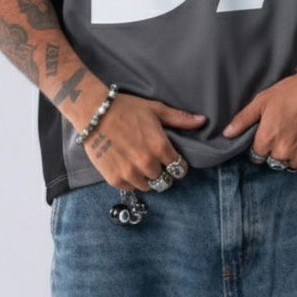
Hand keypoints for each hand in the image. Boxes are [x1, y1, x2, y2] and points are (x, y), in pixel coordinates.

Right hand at [81, 93, 206, 191]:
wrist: (94, 113)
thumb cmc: (126, 108)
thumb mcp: (155, 109)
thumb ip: (180, 118)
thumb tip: (202, 121)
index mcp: (160, 147)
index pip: (179, 169)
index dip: (176, 163)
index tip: (171, 159)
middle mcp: (147, 164)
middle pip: (164, 180)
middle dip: (162, 171)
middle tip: (153, 160)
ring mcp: (130, 173)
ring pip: (148, 187)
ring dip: (147, 178)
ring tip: (139, 163)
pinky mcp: (115, 179)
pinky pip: (131, 187)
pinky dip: (131, 180)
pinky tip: (127, 165)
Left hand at [222, 73, 296, 167]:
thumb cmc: (290, 91)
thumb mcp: (262, 101)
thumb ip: (243, 120)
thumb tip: (227, 134)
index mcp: (267, 140)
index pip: (257, 156)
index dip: (261, 146)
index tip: (269, 134)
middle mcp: (284, 152)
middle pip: (274, 161)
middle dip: (276, 150)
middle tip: (285, 131)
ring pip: (292, 164)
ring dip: (293, 154)